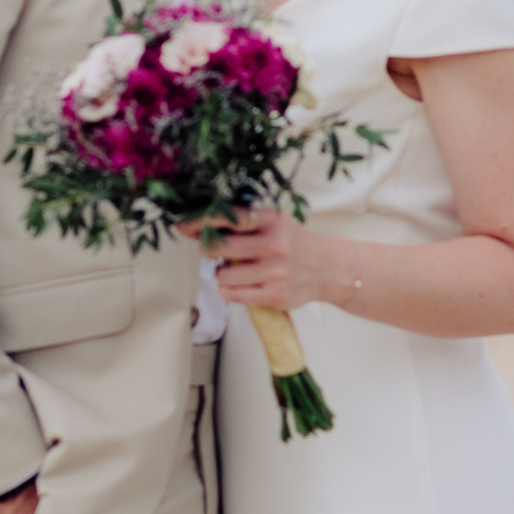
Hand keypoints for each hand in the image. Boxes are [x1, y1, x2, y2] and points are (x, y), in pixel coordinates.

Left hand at [182, 207, 324, 312]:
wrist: (330, 269)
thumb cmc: (295, 243)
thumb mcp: (276, 222)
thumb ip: (243, 222)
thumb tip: (199, 224)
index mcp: (272, 221)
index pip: (229, 217)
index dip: (201, 221)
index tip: (184, 224)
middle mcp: (273, 245)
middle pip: (219, 248)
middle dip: (209, 249)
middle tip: (213, 249)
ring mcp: (274, 272)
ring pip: (223, 275)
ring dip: (222, 274)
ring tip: (236, 269)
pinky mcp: (274, 295)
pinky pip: (233, 295)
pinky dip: (229, 290)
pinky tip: (239, 283)